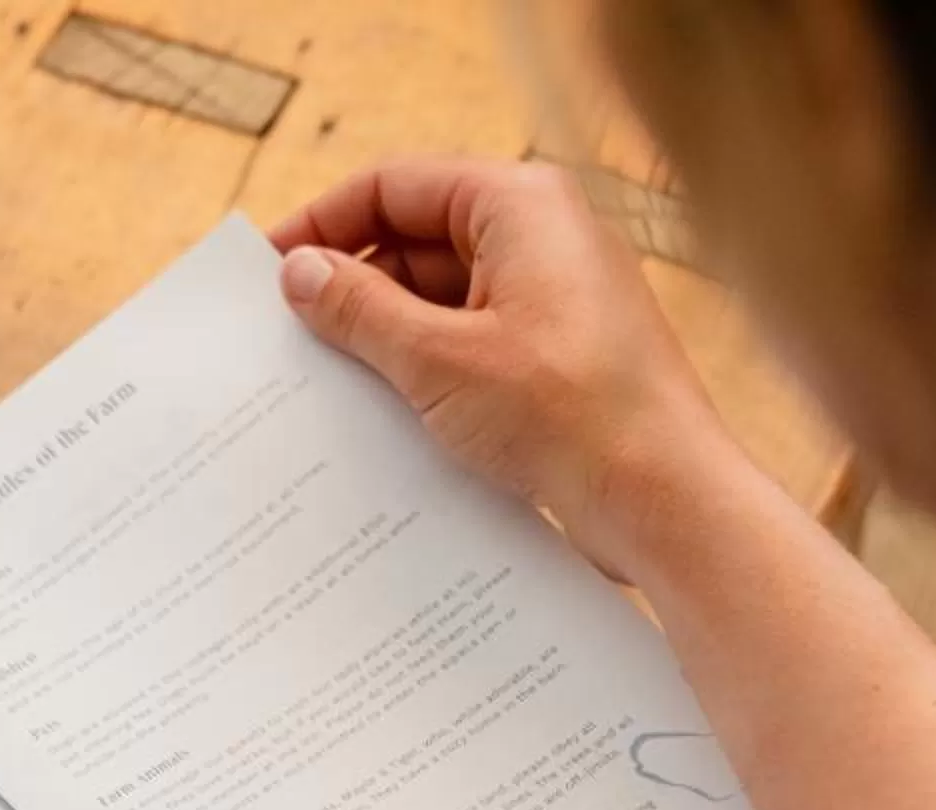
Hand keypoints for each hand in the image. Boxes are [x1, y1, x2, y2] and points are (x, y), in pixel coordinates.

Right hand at [270, 157, 755, 581]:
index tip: (269, 271)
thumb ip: (361, 309)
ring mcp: (556, 295)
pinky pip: (473, 340)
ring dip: (386, 336)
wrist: (665, 498)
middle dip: (354, 288)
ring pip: (442, 296)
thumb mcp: (439, 361)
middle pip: (416, 238)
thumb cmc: (570, 415)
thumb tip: (300, 273)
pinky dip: (427, 367)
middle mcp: (544, 234)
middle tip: (293, 341)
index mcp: (520, 203)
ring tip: (332, 385)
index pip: (394, 185)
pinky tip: (387, 414)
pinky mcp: (561, 352)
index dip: (323, 223)